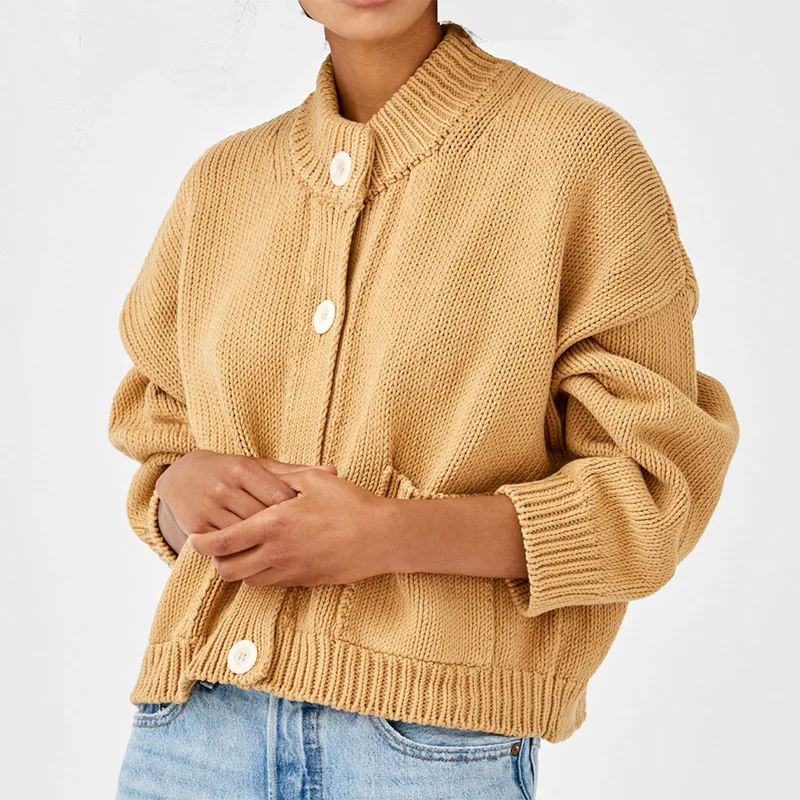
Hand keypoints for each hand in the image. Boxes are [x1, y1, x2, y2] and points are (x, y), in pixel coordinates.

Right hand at [155, 451, 336, 549]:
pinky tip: (261, 560)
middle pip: (262, 517)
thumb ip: (295, 471)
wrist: (183, 475)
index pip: (278, 494)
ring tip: (287, 555)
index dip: (296, 511)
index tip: (310, 522)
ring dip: (264, 548)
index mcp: (243, 468)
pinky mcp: (196, 526)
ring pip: (244, 536)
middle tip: (303, 544)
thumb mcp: (260, 466)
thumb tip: (334, 469)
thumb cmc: (233, 472)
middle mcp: (225, 486)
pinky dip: (243, 555)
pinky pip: (225, 547)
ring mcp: (209, 507)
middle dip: (283, 532)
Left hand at [187, 467, 392, 586]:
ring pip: (249, 581)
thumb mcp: (313, 480)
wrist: (381, 537)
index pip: (223, 542)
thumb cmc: (350, 504)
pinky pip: (273, 584)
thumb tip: (259, 473)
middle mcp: (278, 553)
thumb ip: (281, 477)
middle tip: (218, 546)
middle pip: (228, 570)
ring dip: (240, 569)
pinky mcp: (306, 582)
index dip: (203, 543)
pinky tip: (271, 557)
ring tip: (243, 551)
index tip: (195, 538)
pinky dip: (262, 573)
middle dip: (216, 561)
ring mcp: (292, 572)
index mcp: (274, 525)